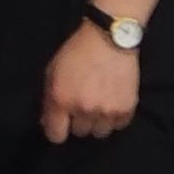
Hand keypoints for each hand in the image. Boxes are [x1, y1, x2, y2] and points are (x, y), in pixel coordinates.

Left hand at [39, 23, 139, 143]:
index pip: (56, 135)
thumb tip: (47, 123)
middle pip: (80, 133)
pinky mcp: (127, 108)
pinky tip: (112, 102)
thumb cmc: (77, 52)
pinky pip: (118, 126)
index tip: (61, 123)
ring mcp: (107, 110)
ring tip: (99, 105)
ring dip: (97, 122)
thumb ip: (49, 100)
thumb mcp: (52, 72)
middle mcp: (84, 109)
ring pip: (100, 132)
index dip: (56, 130)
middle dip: (78, 121)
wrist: (110, 37)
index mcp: (62, 99)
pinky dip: (115, 118)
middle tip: (83, 104)